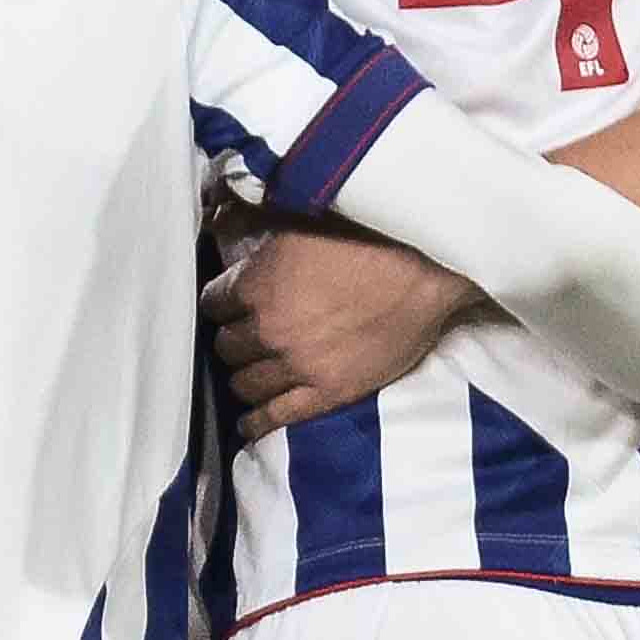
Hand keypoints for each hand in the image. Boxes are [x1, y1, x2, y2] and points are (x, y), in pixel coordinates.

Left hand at [203, 220, 483, 441]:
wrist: (426, 269)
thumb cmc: (369, 236)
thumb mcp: (302, 221)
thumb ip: (258, 229)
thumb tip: (219, 215)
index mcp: (257, 285)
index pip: (213, 303)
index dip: (220, 302)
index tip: (228, 304)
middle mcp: (268, 330)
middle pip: (227, 346)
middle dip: (234, 339)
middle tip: (246, 336)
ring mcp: (296, 366)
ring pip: (245, 383)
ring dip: (246, 376)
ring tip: (252, 373)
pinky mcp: (328, 393)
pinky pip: (278, 417)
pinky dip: (258, 423)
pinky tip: (250, 424)